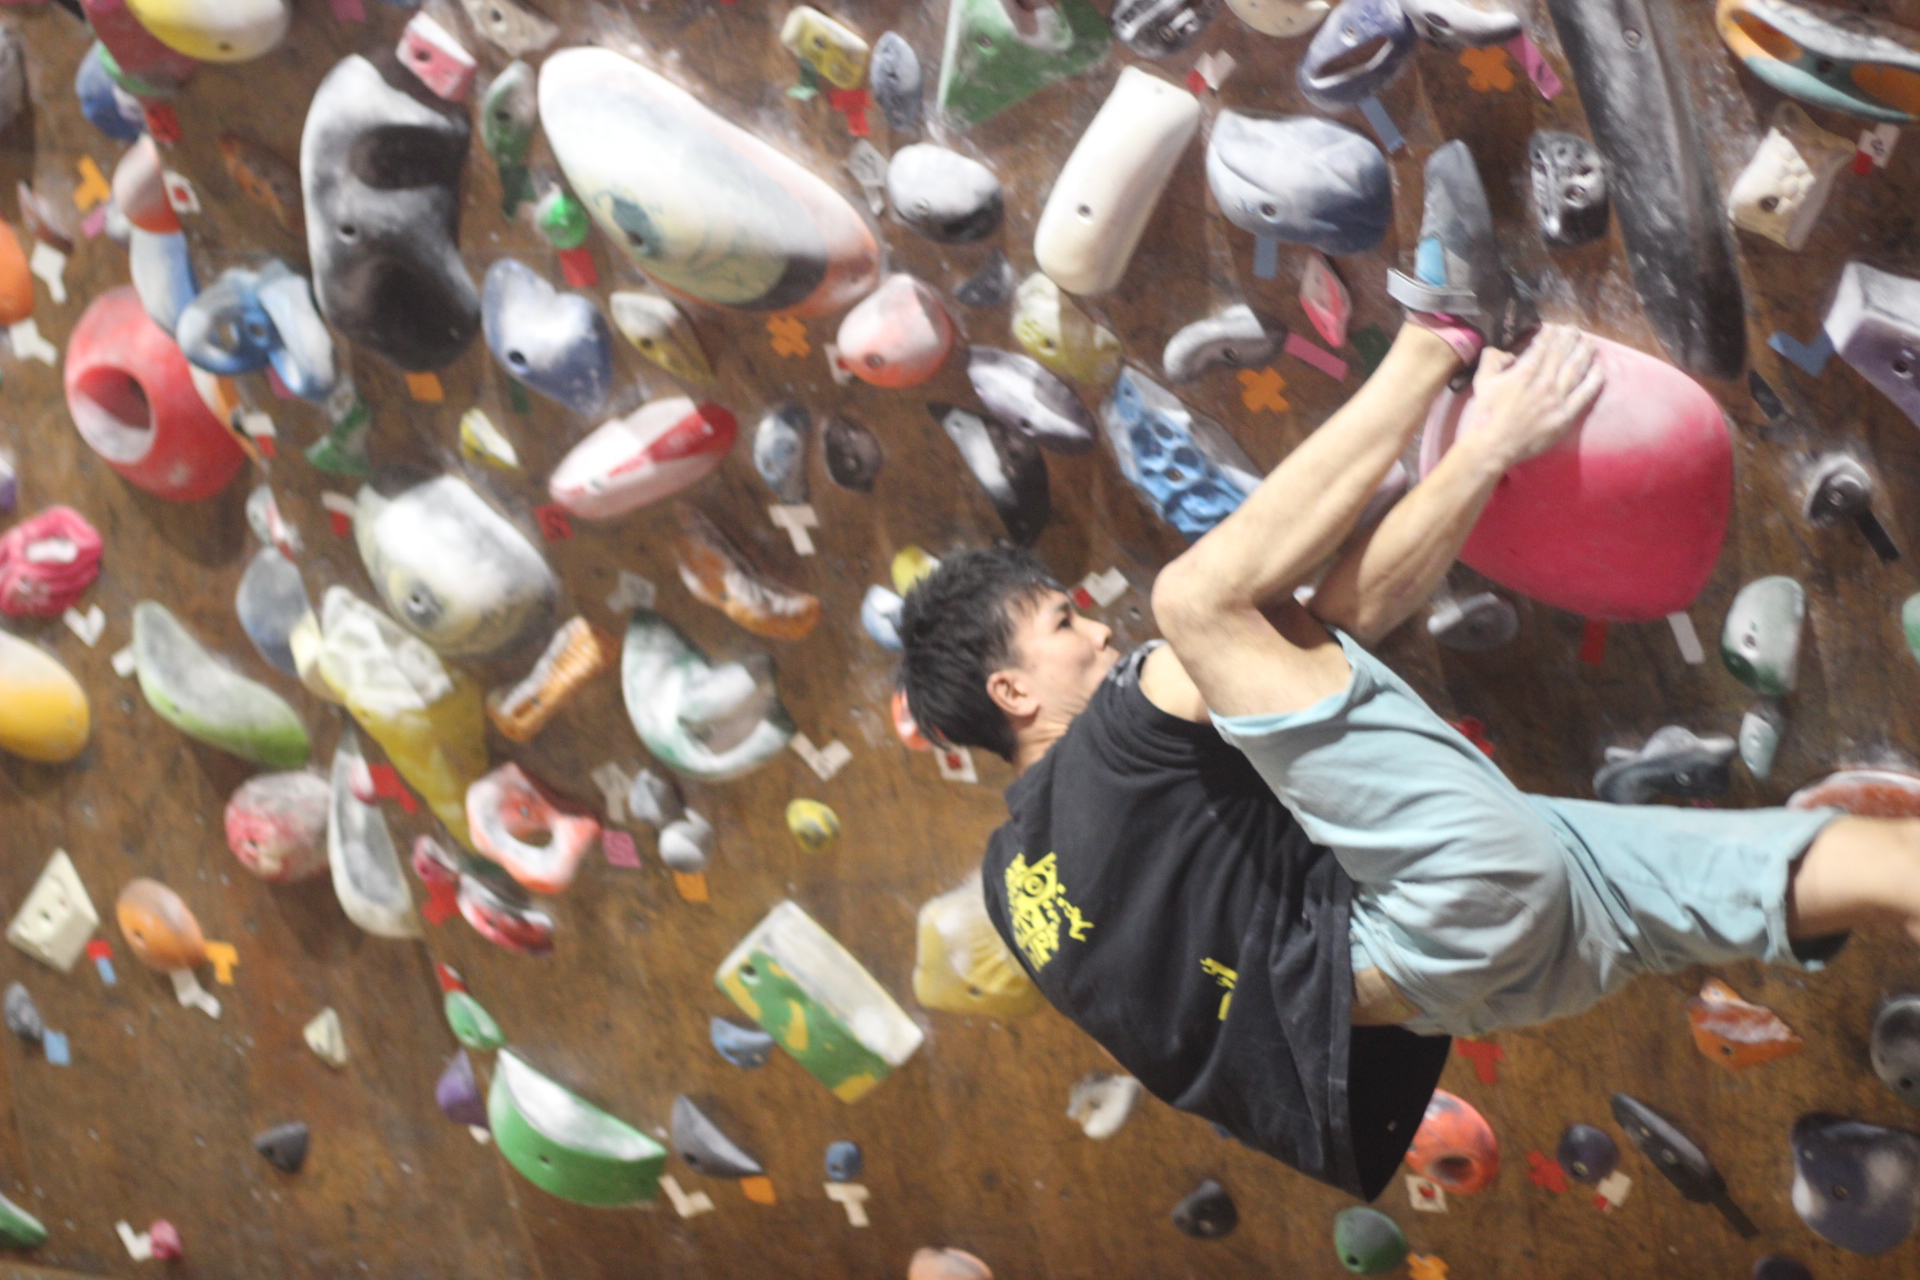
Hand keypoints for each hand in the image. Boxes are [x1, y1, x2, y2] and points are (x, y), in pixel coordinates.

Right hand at [1457, 324, 1604, 469]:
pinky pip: (1584, 394)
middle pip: (1562, 354)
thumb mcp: (1482, 381)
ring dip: (1584, 353)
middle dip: (1570, 338)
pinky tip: (1600, 369)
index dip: (1551, 334)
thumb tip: (1508, 354)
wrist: (1493, 445)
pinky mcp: (1565, 415)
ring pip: (1576, 369)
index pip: (1543, 346)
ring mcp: (1557, 398)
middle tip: (1576, 329)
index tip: (1556, 327)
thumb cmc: (1485, 414)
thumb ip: (1493, 360)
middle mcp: (1545, 381)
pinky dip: (1594, 380)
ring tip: (1590, 343)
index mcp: (1525, 371)